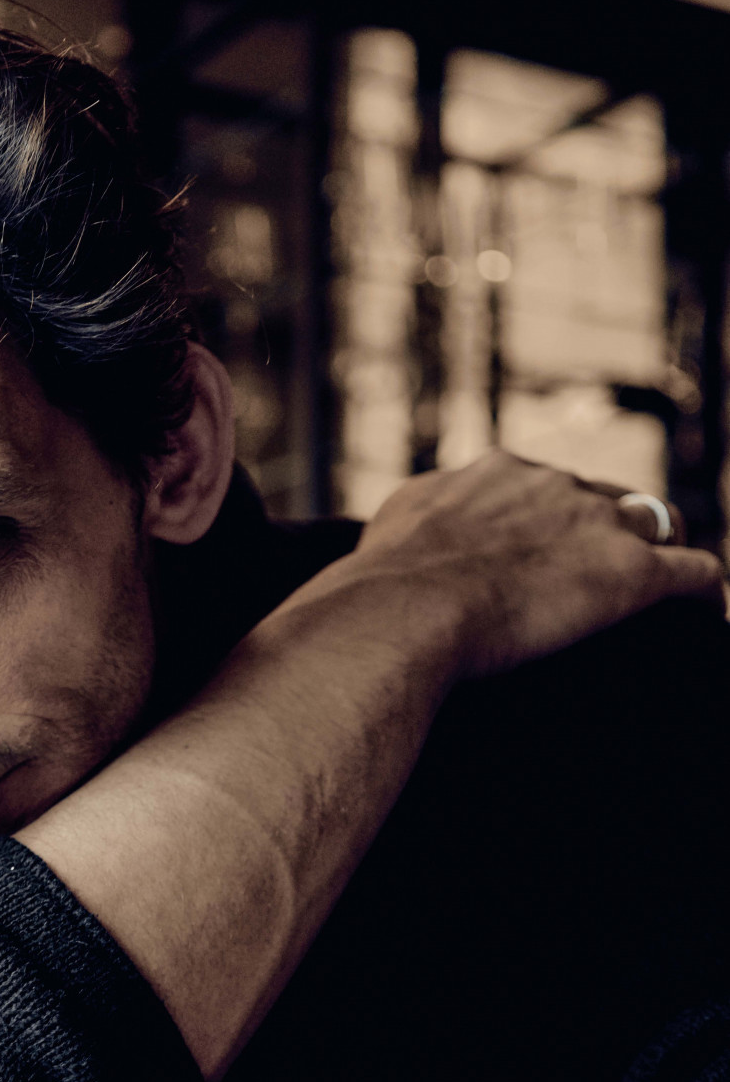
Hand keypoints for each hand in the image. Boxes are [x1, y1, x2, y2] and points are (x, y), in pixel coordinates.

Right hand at [347, 450, 722, 679]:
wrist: (404, 607)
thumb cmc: (384, 578)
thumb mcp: (395, 523)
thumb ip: (422, 512)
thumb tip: (417, 524)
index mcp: (499, 472)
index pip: (546, 486)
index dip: (553, 519)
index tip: (548, 551)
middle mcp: (554, 485)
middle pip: (606, 498)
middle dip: (611, 529)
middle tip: (606, 571)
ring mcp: (596, 526)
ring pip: (657, 524)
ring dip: (662, 549)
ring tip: (670, 585)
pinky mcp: (629, 574)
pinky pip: (695, 572)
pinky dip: (704, 589)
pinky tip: (707, 609)